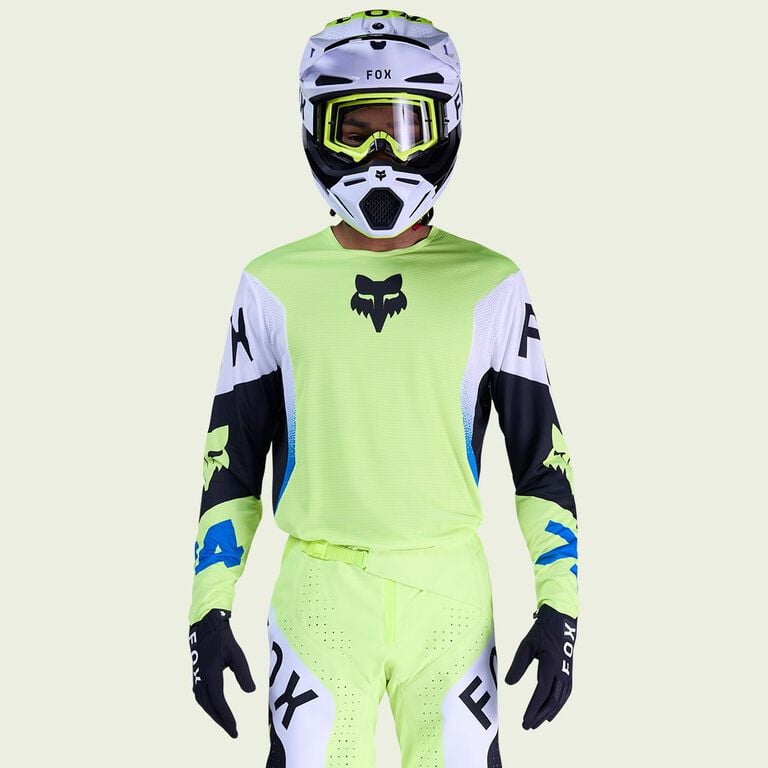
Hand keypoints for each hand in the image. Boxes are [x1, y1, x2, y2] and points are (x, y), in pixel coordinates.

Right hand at [188, 608, 255, 737]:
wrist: (206, 627)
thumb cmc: (224, 639)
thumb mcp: (237, 654)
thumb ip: (243, 673)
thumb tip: (251, 691)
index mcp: (211, 674)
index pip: (219, 702)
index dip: (227, 717)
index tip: (235, 729)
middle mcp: (201, 679)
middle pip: (210, 707)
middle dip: (221, 721)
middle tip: (233, 732)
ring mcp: (197, 678)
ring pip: (204, 703)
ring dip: (214, 715)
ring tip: (226, 723)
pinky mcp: (196, 676)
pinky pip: (201, 697)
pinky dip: (209, 707)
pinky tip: (215, 709)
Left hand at [504, 604, 576, 728]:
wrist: (560, 622)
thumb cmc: (542, 633)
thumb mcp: (526, 646)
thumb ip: (518, 665)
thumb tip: (508, 683)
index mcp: (551, 666)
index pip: (541, 693)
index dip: (533, 708)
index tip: (525, 720)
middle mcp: (562, 673)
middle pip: (551, 701)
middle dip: (539, 715)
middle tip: (527, 726)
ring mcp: (567, 674)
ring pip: (559, 700)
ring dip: (548, 713)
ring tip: (537, 723)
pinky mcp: (568, 673)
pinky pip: (564, 695)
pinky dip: (557, 706)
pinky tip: (550, 712)